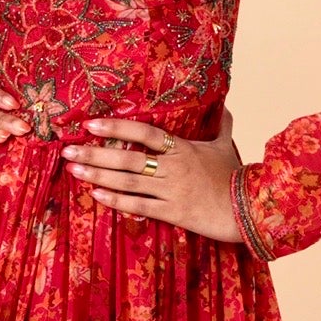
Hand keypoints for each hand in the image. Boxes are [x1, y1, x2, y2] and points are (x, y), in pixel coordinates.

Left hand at [58, 106, 244, 244]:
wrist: (252, 210)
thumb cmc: (237, 177)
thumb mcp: (227, 147)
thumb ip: (222, 126)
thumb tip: (226, 106)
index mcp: (183, 148)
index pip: (145, 133)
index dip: (117, 127)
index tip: (90, 124)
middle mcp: (173, 167)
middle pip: (128, 158)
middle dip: (95, 152)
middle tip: (68, 149)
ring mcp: (171, 191)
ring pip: (128, 181)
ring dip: (98, 174)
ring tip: (74, 168)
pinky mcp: (173, 213)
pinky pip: (139, 205)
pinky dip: (116, 200)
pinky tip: (96, 194)